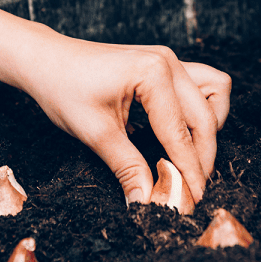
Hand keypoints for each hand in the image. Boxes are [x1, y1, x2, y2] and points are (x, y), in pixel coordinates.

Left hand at [15, 35, 231, 204]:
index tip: (194, 200)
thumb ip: (128, 168)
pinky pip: (201, 84)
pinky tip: (180, 131)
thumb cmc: (64, 89)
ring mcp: (169, 59)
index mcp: (153, 73)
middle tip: (190, 187)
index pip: (180, 133)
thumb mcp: (96, 134)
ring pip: (215, 93)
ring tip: (189, 156)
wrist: (46, 61)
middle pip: (206, 117)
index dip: (189, 172)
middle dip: (202, 156)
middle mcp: (168, 61)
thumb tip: (147, 202)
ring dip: (208, 127)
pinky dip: (200, 109)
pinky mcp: (164, 63)